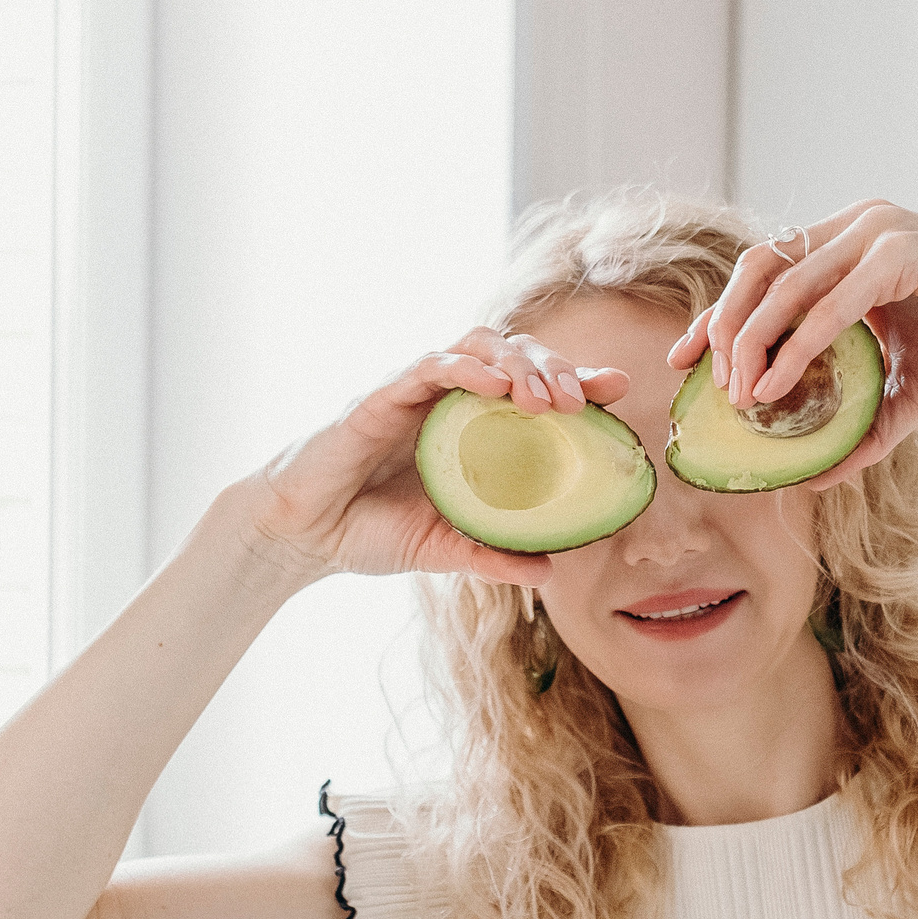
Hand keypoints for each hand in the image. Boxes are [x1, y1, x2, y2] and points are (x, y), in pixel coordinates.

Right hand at [240, 328, 629, 588]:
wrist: (299, 536)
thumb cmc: (367, 532)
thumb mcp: (443, 550)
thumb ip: (493, 556)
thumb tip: (550, 572)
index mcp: (469, 426)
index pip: (531, 389)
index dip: (576, 382)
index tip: (618, 392)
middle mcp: (447, 398)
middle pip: (514, 354)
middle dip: (555, 367)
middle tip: (586, 400)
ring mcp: (414, 391)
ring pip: (476, 346)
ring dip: (518, 363)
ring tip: (545, 399)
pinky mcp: (380, 396)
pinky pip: (428, 365)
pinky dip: (464, 368)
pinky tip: (492, 382)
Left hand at [664, 200, 917, 485]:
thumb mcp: (913, 390)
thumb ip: (865, 425)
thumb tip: (818, 476)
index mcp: (849, 245)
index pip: (763, 272)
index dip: (717, 316)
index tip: (685, 363)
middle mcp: (854, 228)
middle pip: (756, 269)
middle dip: (719, 327)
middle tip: (705, 384)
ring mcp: (875, 233)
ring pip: (784, 283)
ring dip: (751, 342)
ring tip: (738, 397)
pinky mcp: (901, 250)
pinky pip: (830, 302)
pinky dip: (797, 347)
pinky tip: (777, 387)